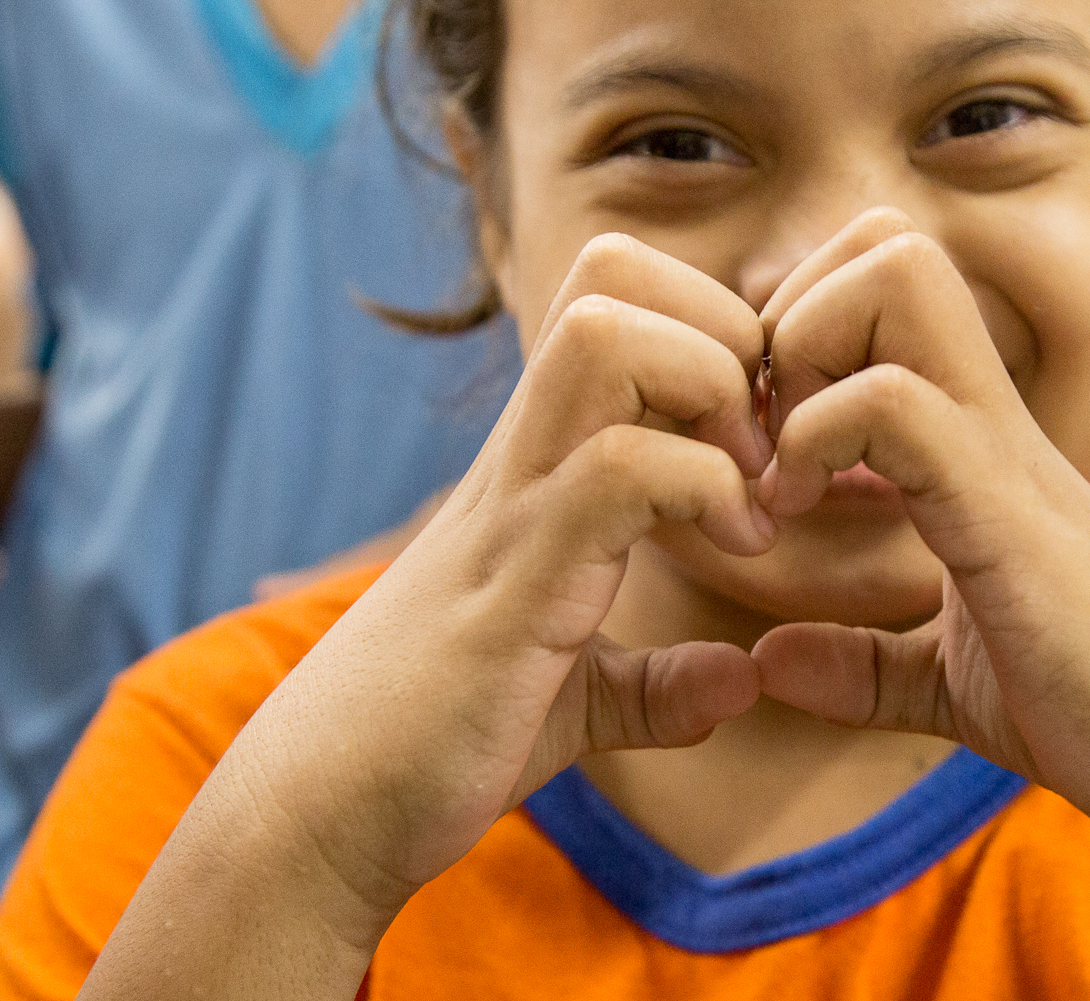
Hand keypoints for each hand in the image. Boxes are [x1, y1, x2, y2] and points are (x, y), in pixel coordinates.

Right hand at [203, 237, 779, 932]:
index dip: (718, 330)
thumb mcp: (572, 701)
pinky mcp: (514, 579)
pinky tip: (738, 548)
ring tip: (750, 488)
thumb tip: (738, 678)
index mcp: (539, 461)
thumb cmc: (434, 743)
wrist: (320, 816)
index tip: (767, 435)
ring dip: (709, 386)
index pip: (619, 292)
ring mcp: (510, 504)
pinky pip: (619, 467)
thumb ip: (653, 680)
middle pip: (612, 272)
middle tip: (769, 446)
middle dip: (724, 328)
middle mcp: (521, 455)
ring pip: (606, 334)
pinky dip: (703, 486)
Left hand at [748, 209, 1089, 852]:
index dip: (793, 333)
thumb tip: (765, 660)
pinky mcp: (1005, 505)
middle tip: (760, 437)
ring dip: (805, 352)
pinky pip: (894, 400)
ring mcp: (1002, 446)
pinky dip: (816, 437)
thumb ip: (862, 663)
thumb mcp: (950, 682)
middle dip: (793, 310)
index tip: (757, 445)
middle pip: (888, 239)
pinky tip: (794, 515)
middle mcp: (990, 415)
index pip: (882, 280)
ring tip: (778, 472)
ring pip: (896, 277)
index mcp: (974, 439)